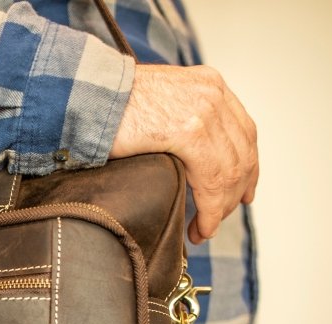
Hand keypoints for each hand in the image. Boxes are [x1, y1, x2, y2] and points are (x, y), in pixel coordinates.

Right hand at [110, 64, 258, 244]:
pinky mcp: (190, 131)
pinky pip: (212, 182)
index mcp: (207, 84)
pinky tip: (200, 228)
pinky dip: (209, 212)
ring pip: (230, 172)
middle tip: (216, 221)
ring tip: (204, 230)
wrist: (83, 94)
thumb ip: (179, 120)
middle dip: (233, 195)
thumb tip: (187, 157)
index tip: (242, 194)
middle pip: (243, 153)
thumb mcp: (157, 103)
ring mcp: (205, 110)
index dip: (247, 168)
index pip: (244, 131)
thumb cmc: (106, 103)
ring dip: (220, 209)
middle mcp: (212, 93)